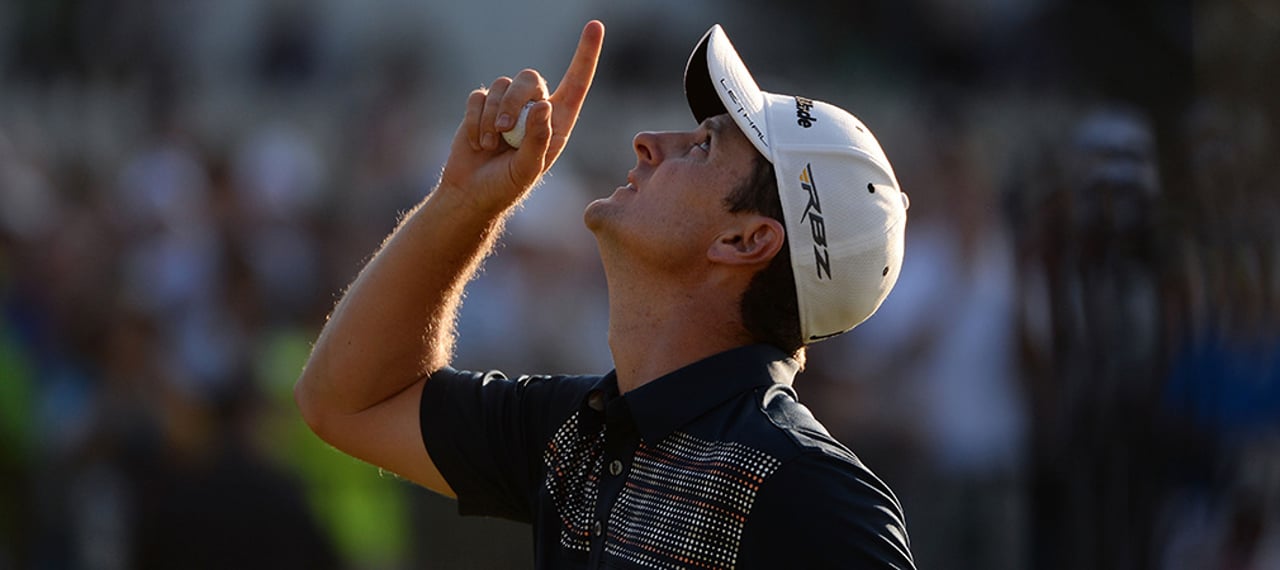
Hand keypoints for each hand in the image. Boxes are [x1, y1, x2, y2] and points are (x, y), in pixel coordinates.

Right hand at [439, 20, 604, 210]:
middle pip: (531, 79)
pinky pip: (478, 97)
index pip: (576, 82)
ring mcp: (507, 105)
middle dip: (514, 101)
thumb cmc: (506, 185)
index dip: (586, 54)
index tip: (595, 25)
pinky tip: (477, 143)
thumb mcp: (527, 169)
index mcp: (556, 121)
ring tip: (489, 144)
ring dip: (492, 117)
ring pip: (501, 85)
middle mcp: (535, 108)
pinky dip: (474, 121)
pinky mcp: (481, 106)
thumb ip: (538, 139)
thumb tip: (543, 104)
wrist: (472, 193)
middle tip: (504, 130)